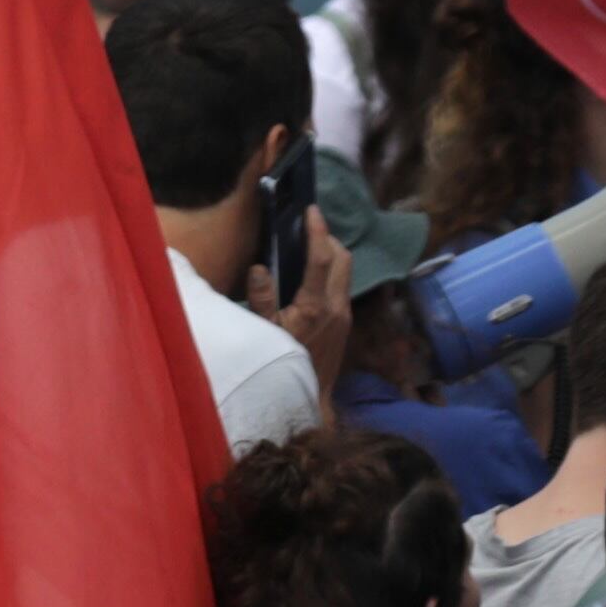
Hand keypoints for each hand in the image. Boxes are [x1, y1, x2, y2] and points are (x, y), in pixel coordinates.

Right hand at [250, 210, 352, 396]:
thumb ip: (262, 300)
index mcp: (316, 305)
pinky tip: (313, 275)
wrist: (314, 396)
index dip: (318, 230)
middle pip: (343, 258)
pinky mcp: (346, 320)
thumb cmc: (285, 363)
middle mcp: (337, 305)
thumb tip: (259, 268)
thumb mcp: (266, 334)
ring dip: (332, 253)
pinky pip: (342, 283)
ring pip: (346, 270)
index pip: (322, 258)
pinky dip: (332, 270)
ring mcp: (345, 313)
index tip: (311, 210)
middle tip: (308, 228)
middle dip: (328, 237)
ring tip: (309, 247)